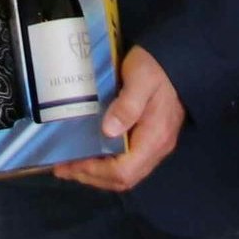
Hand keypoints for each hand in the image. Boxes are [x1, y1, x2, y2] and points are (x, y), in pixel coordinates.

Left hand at [50, 46, 184, 191]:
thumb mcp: (140, 79)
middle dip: (91, 176)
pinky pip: (126, 162)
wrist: (176, 59)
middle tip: (63, 168)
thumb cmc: (155, 67)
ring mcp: (154, 146)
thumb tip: (108, 131)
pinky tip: (89, 155)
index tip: (72, 163)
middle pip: (123, 179)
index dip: (96, 172)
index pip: (124, 172)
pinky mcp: (149, 140)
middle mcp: (156, 148)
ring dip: (96, 174)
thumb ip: (127, 105)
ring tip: (70, 165)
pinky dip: (105, 164)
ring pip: (125, 174)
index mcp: (154, 138)